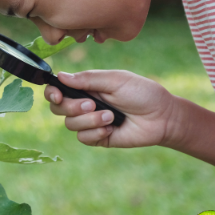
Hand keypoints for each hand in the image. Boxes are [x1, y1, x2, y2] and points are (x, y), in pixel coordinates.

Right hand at [45, 70, 176, 147]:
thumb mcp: (115, 80)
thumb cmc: (141, 93)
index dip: (52, 93)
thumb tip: (60, 76)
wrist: (162, 117)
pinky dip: (95, 132)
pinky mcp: (98, 137)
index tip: (58, 96)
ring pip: (70, 124)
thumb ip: (87, 79)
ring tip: (110, 116)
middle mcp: (84, 104)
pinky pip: (83, 138)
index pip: (57, 89)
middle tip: (91, 104)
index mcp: (86, 87)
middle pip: (58, 109)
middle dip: (71, 107)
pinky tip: (111, 128)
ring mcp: (90, 122)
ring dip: (89, 120)